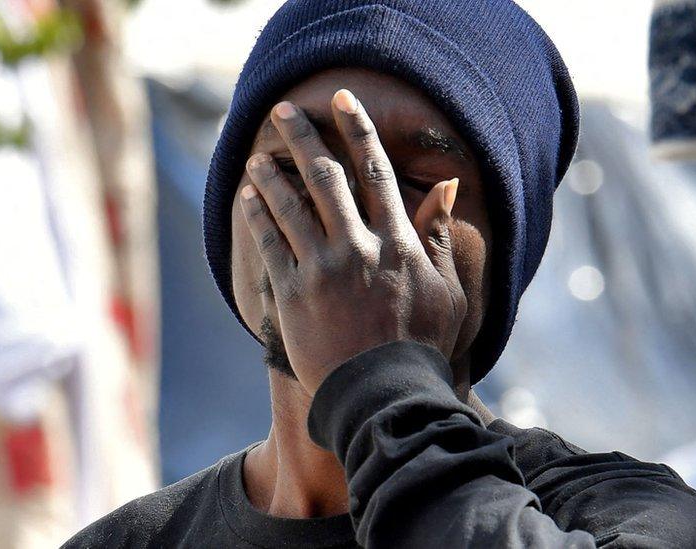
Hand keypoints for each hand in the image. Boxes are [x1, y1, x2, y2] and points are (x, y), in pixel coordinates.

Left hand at [241, 89, 466, 393]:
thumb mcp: (448, 289)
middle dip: (302, 138)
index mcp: (397, 242)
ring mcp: (323, 269)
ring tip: (256, 156)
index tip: (342, 101)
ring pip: (290, 206)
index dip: (357, 130)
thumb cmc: (421, 345)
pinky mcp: (294, 294)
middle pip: (325, 178)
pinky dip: (257, 216)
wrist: (383, 396)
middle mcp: (358, 247)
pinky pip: (270, 244)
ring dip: (271, 175)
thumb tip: (447, 185)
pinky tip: (247, 198)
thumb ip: (441, 235)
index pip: (375, 171)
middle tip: (284, 113)